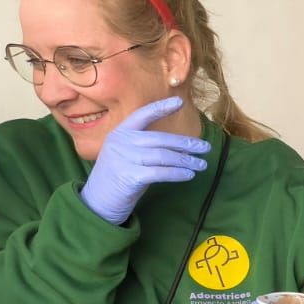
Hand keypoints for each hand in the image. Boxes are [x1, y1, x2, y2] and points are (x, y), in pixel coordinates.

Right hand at [79, 98, 211, 224]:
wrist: (98, 201)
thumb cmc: (119, 176)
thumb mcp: (126, 154)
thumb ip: (145, 146)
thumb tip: (181, 145)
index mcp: (119, 133)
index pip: (142, 115)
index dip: (160, 108)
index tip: (180, 102)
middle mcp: (121, 142)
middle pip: (160, 139)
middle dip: (185, 143)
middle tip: (205, 147)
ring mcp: (124, 159)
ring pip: (163, 156)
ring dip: (186, 160)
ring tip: (201, 164)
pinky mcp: (129, 177)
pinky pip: (160, 172)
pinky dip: (177, 173)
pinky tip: (189, 174)